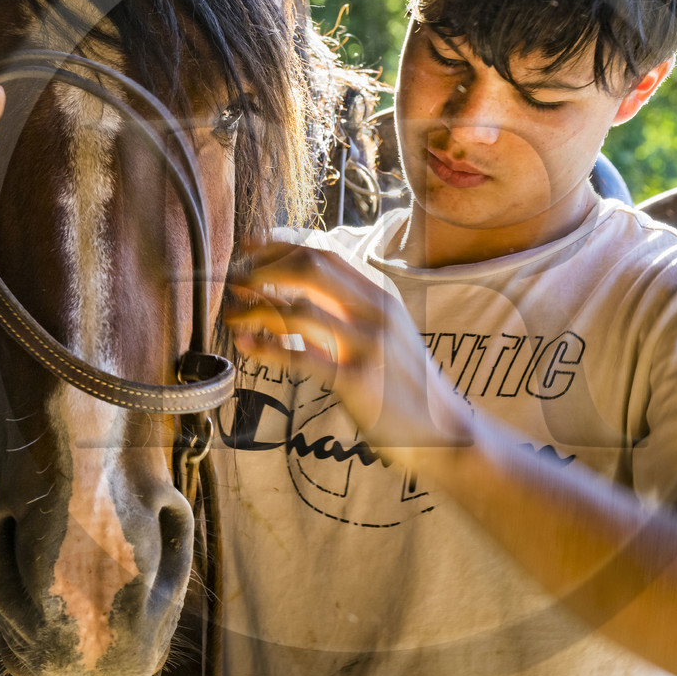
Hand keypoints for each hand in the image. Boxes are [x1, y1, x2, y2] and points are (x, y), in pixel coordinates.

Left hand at [224, 241, 473, 459]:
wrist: (444, 430)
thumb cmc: (406, 385)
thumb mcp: (384, 335)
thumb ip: (346, 313)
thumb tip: (291, 298)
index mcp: (381, 296)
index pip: (325, 253)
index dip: (281, 245)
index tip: (248, 247)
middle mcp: (376, 312)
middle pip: (310, 268)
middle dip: (263, 269)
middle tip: (234, 281)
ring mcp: (368, 344)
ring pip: (299, 309)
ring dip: (256, 310)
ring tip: (232, 317)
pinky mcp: (357, 380)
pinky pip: (302, 356)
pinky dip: (267, 348)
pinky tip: (247, 347)